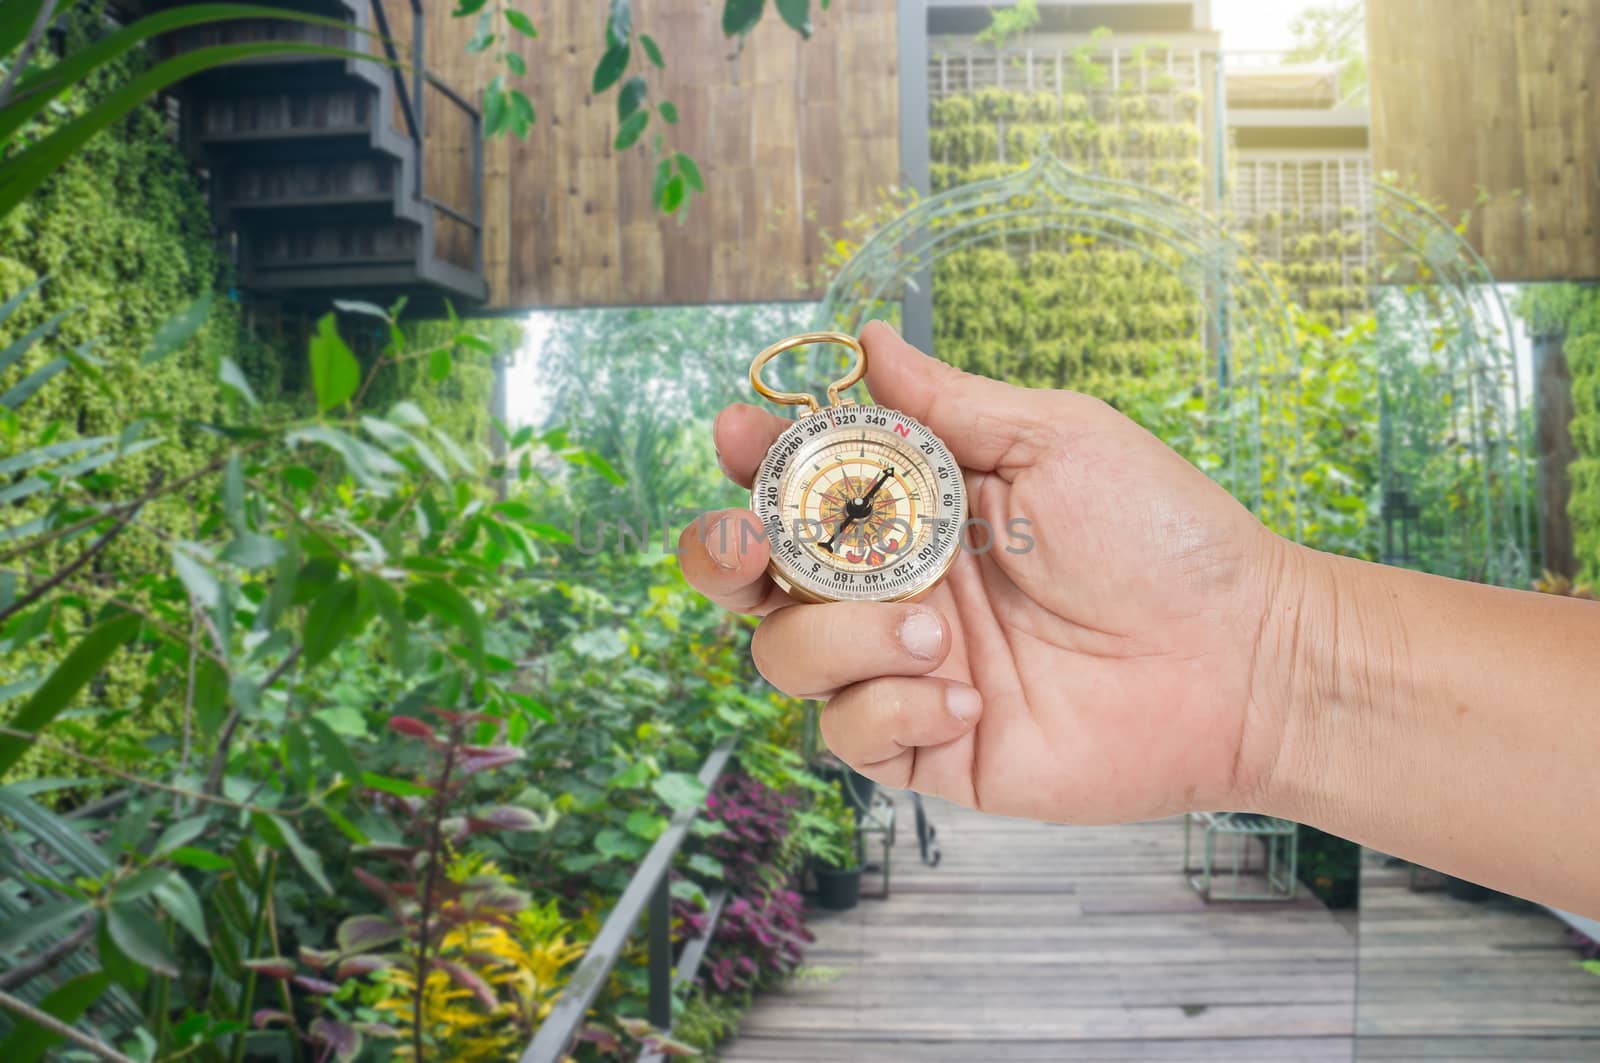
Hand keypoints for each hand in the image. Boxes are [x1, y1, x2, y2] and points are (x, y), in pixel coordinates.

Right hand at [678, 321, 1295, 823]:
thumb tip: (865, 337)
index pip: (800, 487)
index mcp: (917, 512)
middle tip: (748, 541)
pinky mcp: (932, 747)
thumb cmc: (1162, 535)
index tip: (741, 433)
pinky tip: (968, 696)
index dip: (754, 462)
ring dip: (841, 636)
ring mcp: (909, 671)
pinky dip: (891, 708)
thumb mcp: (1053, 440)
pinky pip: (852, 735)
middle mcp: (896, 590)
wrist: (1240, 659)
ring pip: (790, 658)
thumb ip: (947, 402)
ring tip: (934, 630)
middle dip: (724, 556)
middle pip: (759, 581)